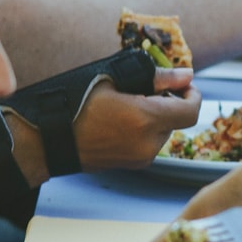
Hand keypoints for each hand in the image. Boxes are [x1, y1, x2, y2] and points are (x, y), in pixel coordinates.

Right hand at [74, 68, 203, 171]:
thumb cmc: (73, 103)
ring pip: (163, 132)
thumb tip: (187, 75)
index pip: (191, 111)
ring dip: (156, 117)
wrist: (48, 140)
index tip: (183, 84)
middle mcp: (148, 144)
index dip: (192, 94)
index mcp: (146, 119)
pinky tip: (121, 120)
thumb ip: (156, 78)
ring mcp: (140, 158)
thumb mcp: (113, 79)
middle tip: (145, 88)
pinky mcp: (131, 165)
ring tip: (127, 104)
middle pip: (177, 121)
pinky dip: (144, 130)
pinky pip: (149, 144)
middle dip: (168, 103)